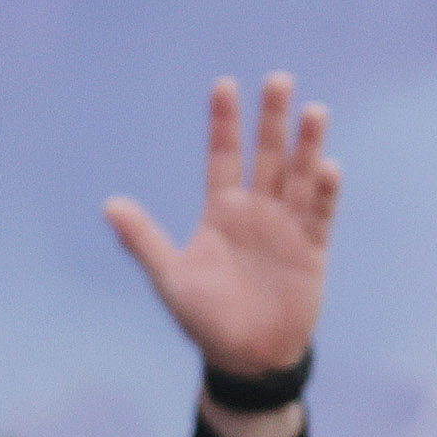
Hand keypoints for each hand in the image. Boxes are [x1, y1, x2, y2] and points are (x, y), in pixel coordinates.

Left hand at [105, 74, 337, 378]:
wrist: (246, 357)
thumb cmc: (205, 319)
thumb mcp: (171, 278)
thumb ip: (144, 241)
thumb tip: (109, 206)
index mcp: (221, 212)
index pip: (223, 156)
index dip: (224, 123)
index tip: (224, 85)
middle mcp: (256, 211)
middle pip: (267, 155)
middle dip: (272, 119)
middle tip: (279, 79)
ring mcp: (287, 227)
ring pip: (298, 177)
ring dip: (306, 146)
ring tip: (313, 111)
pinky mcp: (312, 250)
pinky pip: (320, 215)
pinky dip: (324, 192)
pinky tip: (328, 166)